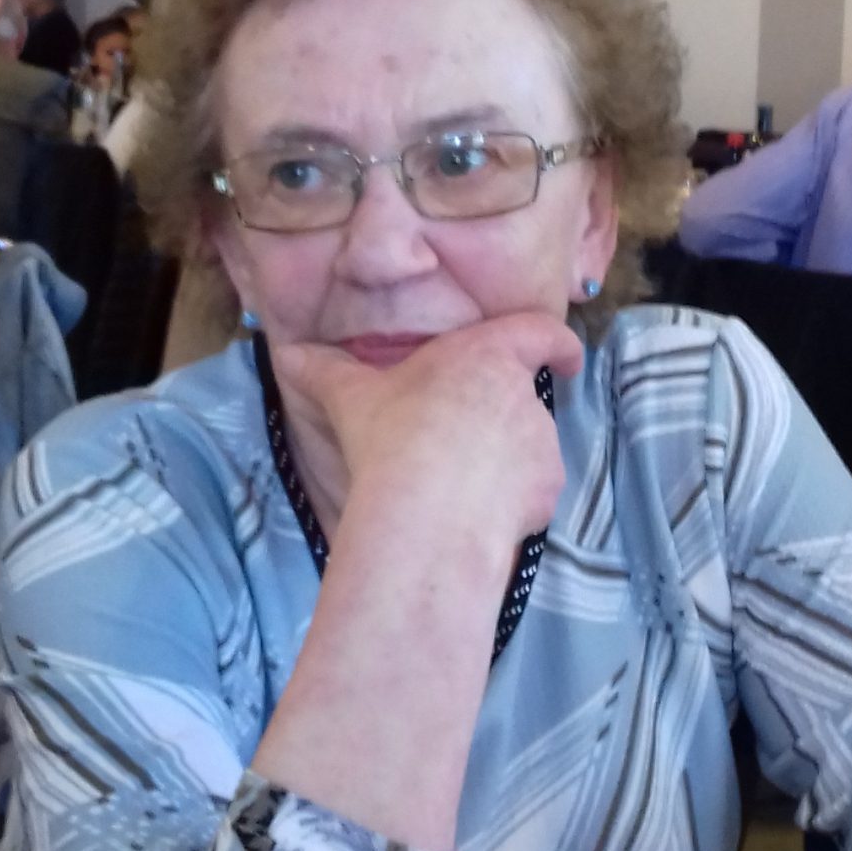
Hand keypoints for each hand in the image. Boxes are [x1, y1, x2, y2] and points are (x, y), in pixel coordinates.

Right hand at [270, 313, 583, 544]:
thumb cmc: (392, 437)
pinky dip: (507, 502)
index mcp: (488, 357)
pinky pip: (529, 493)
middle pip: (524, 400)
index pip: (542, 334)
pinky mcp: (546, 493)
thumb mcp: (352, 399)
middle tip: (457, 442)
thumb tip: (289, 355)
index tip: (562, 358)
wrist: (427, 513)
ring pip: (527, 451)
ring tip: (453, 487)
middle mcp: (525, 397)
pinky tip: (468, 516)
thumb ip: (324, 372)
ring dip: (501, 463)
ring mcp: (542, 447)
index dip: (557, 344)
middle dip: (499, 419)